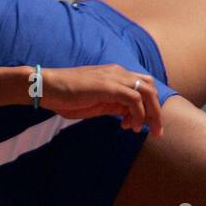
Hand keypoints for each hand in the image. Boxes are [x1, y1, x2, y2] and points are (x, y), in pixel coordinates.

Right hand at [39, 64, 162, 136]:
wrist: (48, 87)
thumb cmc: (66, 97)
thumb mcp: (95, 103)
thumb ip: (112, 106)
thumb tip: (127, 114)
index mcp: (115, 76)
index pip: (143, 87)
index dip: (148, 106)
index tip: (141, 126)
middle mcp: (119, 73)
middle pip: (150, 88)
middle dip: (156, 111)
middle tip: (157, 132)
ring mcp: (115, 78)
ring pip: (147, 93)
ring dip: (151, 114)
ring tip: (145, 131)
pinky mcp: (109, 86)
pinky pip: (134, 99)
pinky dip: (137, 114)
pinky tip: (130, 126)